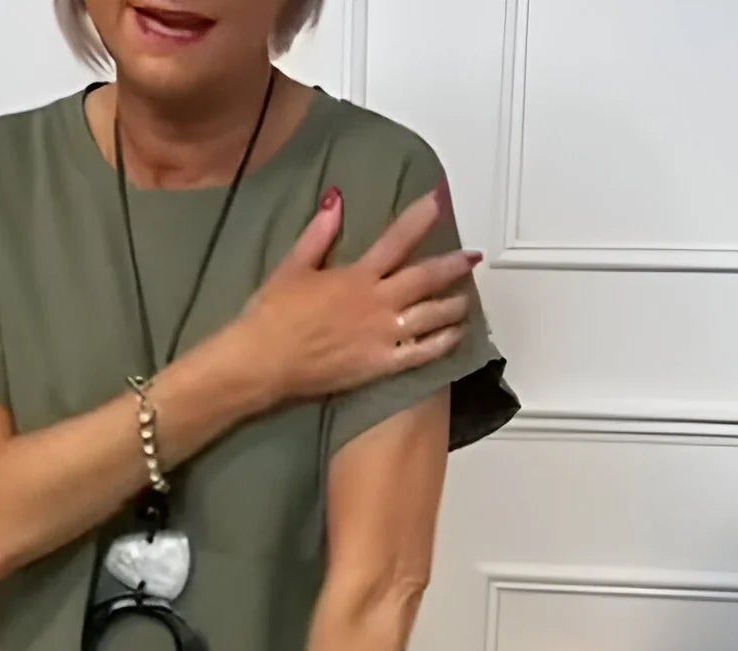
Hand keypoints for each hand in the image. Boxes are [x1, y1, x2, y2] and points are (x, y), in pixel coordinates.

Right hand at [235, 185, 480, 408]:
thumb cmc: (273, 314)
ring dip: (453, 305)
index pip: (396, 240)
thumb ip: (319, 235)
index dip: (419, 218)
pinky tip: (456, 335)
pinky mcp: (381, 364)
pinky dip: (442, 342)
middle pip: (424, 279)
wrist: (264, 362)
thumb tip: (336, 199)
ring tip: (467, 297)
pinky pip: (420, 352)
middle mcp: (377, 302)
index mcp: (357, 275)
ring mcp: (382, 334)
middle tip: (472, 257)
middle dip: (451, 265)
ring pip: (430, 316)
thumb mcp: (292, 267)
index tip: (439, 200)